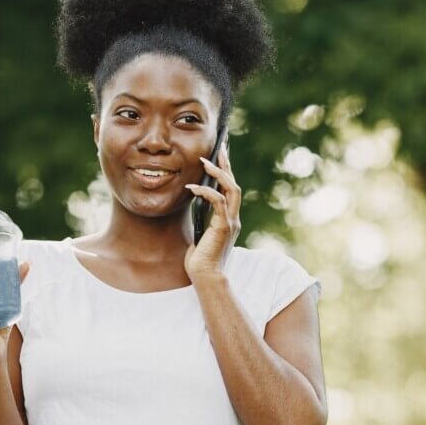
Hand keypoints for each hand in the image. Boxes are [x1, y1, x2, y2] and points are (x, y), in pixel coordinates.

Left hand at [185, 141, 240, 279]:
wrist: (206, 277)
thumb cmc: (200, 259)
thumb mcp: (199, 232)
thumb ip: (201, 218)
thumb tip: (193, 200)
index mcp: (229, 219)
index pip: (230, 190)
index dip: (226, 172)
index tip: (221, 155)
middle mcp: (233, 218)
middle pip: (234, 184)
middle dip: (226, 165)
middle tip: (219, 147)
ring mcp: (230, 222)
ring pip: (230, 189)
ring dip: (218, 173)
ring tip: (204, 162)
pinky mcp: (223, 227)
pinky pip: (217, 201)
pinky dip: (205, 191)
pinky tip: (191, 187)